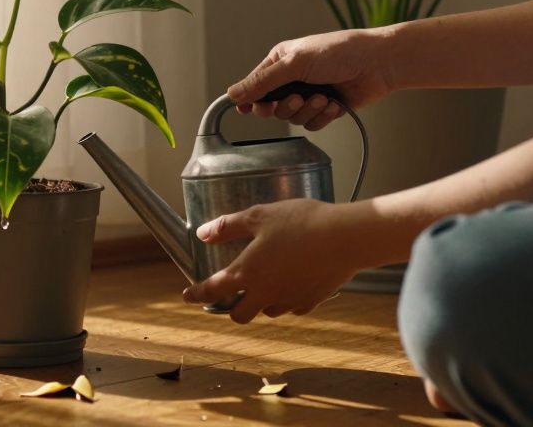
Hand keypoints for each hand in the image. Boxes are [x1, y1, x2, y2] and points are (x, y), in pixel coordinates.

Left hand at [182, 199, 370, 322]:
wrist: (345, 237)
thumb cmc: (300, 222)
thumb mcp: (259, 216)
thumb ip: (228, 226)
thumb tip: (203, 233)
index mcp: (248, 272)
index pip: (213, 290)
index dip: (196, 294)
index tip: (187, 296)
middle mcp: (266, 293)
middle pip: (240, 315)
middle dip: (231, 308)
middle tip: (231, 295)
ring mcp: (289, 300)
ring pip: (268, 312)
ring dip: (261, 303)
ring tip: (265, 284)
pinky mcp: (312, 301)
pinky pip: (293, 307)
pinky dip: (287, 299)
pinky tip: (292, 283)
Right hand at [229, 28, 396, 130]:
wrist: (378, 64)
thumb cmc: (339, 52)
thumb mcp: (295, 63)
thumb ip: (263, 81)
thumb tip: (232, 93)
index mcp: (280, 62)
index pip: (255, 85)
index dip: (249, 99)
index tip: (245, 110)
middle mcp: (292, 79)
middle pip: (271, 107)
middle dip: (285, 106)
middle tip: (297, 99)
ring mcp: (308, 94)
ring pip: (292, 118)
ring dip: (308, 110)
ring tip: (323, 98)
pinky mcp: (325, 108)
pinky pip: (312, 124)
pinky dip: (322, 116)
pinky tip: (334, 103)